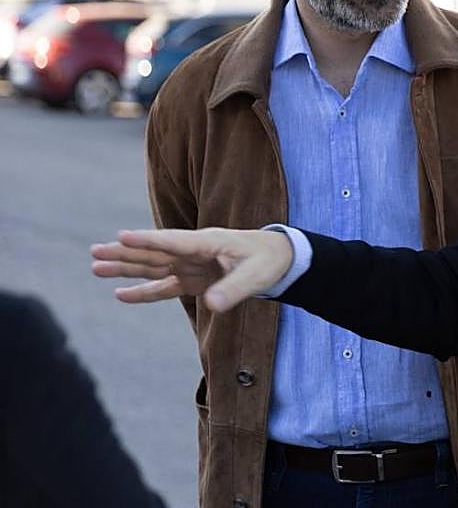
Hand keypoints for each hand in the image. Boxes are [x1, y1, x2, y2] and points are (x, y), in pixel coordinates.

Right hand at [90, 228, 293, 311]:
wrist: (280, 259)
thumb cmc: (270, 261)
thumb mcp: (257, 275)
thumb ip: (234, 289)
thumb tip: (211, 305)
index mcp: (209, 242)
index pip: (173, 241)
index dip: (148, 240)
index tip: (121, 236)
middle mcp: (194, 252)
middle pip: (154, 252)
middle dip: (125, 252)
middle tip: (94, 251)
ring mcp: (192, 265)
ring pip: (153, 266)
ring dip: (126, 267)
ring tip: (95, 267)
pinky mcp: (194, 280)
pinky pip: (164, 286)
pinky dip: (143, 291)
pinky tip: (120, 295)